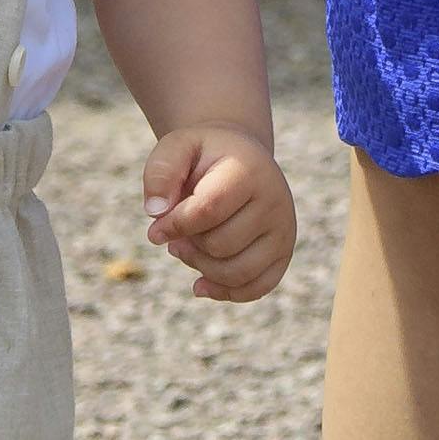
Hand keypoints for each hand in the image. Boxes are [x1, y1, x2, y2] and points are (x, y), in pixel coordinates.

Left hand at [141, 123, 297, 302]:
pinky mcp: (284, 253)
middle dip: (188, 245)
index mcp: (248, 170)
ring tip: (187, 249)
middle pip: (220, 245)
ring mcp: (284, 229)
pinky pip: (256, 288)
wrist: (240, 158)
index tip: (155, 231)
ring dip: (202, 268)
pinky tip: (201, 283)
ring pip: (237, 273)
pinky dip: (225, 291)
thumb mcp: (177, 148)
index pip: (208, 210)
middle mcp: (275, 200)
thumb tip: (156, 213)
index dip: (175, 226)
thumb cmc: (203, 156)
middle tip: (176, 234)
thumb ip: (160, 174)